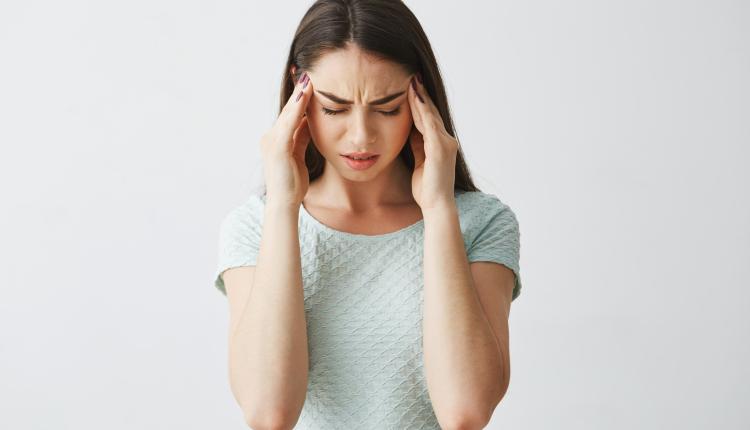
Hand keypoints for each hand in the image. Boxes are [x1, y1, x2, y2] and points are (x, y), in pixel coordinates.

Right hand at [259, 72, 312, 207]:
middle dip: (298, 90)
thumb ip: (302, 138)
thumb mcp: (299, 156)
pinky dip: (298, 107)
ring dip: (299, 94)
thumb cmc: (293, 183)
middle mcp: (271, 137)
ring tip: (308, 77)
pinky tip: (305, 95)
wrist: (284, 202)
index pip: (290, 114)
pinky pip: (290, 122)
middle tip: (305, 71)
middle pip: (289, 109)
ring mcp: (272, 140)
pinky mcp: (278, 146)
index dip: (299, 98)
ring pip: (289, 113)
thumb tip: (310, 122)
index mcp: (277, 139)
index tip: (307, 81)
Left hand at [406, 74, 457, 209]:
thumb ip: (417, 146)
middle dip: (421, 94)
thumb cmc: (427, 189)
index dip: (420, 103)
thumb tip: (410, 132)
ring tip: (412, 81)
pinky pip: (429, 124)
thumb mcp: (419, 162)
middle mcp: (446, 140)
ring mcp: (445, 143)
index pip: (429, 119)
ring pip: (430, 115)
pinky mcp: (439, 148)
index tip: (411, 87)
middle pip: (431, 112)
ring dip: (421, 97)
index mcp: (440, 144)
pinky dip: (421, 110)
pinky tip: (414, 97)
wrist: (437, 206)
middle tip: (412, 76)